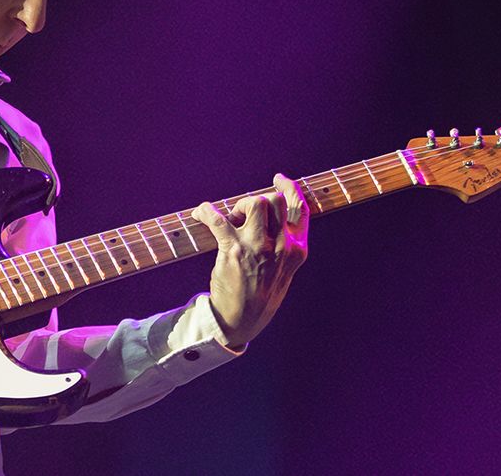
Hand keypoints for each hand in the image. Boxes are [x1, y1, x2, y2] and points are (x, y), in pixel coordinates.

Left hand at [193, 173, 308, 346]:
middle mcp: (282, 246)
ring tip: (230, 220)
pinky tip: (200, 213)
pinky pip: (218, 218)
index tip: (279, 180)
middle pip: (274, 201)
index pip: (300, 209)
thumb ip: (284, 244)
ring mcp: (258, 247)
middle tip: (244, 215)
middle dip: (257, 201)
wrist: (242, 320)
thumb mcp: (284, 269)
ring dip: (238, 206)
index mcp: (297, 250)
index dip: (289, 189)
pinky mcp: (233, 250)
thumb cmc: (261, 293)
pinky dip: (206, 211)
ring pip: (254, 202)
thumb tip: (270, 214)